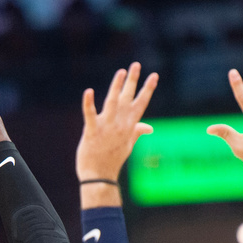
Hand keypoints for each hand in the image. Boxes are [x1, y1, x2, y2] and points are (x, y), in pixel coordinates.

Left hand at [76, 62, 158, 180]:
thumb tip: (149, 127)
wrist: (99, 177)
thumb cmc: (112, 160)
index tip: (154, 75)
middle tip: (135, 65)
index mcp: (128, 127)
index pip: (140, 104)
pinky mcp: (92, 132)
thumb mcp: (127, 146)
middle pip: (128, 99)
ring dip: (116, 87)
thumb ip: (137, 132)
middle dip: (132, 81)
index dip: (147, 89)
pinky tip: (89, 91)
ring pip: (112, 103)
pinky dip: (89, 103)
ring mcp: (106, 128)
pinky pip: (90, 115)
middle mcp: (119, 125)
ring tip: (121, 72)